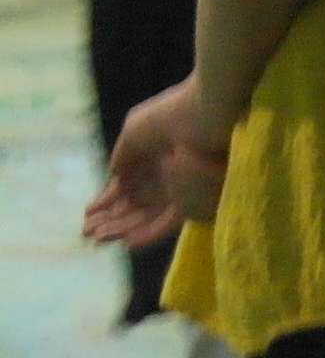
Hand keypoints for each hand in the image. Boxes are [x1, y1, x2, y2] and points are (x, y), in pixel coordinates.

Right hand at [91, 79, 226, 241]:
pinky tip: (128, 243)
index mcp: (150, 156)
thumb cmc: (168, 116)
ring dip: (123, 229)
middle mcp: (164, 174)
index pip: (126, 184)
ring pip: (148, 215)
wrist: (205, 114)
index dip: (107, 200)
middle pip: (134, 204)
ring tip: (99, 241)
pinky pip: (170, 220)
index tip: (88, 214)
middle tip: (87, 234)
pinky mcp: (195, 197)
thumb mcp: (135, 131)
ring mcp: (179, 187)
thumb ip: (122, 155)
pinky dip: (150, 232)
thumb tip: (112, 175)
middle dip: (110, 219)